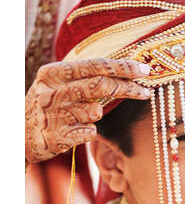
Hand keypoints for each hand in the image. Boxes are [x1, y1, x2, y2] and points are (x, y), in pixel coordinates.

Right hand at [25, 57, 151, 163]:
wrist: (18, 136)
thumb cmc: (48, 107)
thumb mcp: (57, 85)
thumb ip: (84, 77)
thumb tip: (127, 70)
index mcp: (52, 73)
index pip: (94, 65)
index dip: (123, 67)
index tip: (146, 69)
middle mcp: (51, 92)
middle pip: (100, 86)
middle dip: (128, 88)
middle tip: (146, 92)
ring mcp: (53, 116)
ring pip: (96, 111)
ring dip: (96, 114)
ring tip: (78, 116)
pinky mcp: (57, 138)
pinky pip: (90, 133)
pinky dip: (88, 132)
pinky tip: (73, 131)